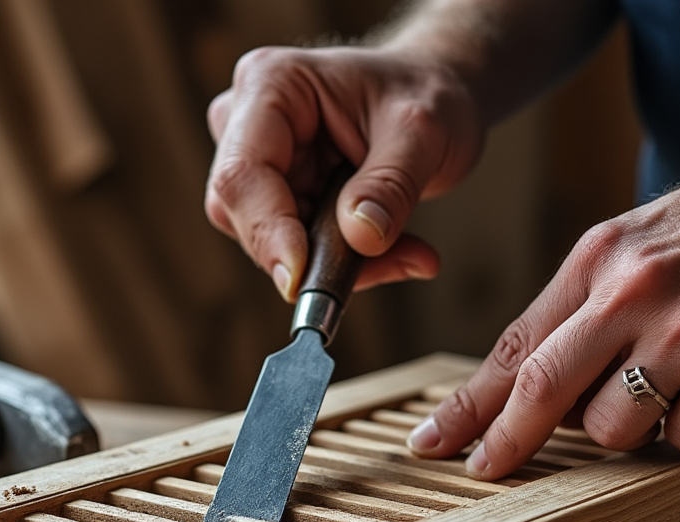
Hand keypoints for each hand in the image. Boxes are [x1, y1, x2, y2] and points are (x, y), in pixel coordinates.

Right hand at [205, 45, 483, 299]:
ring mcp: (257, 161)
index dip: (266, 231)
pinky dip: (344, 260)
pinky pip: (293, 248)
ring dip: (335, 261)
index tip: (301, 278)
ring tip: (405, 250)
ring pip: (267, 241)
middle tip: (389, 262)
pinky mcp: (275, 196)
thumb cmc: (425, 93)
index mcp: (270, 85)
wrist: (437, 95)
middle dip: (311, 253)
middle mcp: (248, 122)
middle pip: (245, 213)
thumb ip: (391, 184)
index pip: (243, 173)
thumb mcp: (423, 133)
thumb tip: (361, 236)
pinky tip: (394, 249)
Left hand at [408, 106, 679, 478]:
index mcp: (600, 259)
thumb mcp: (645, 240)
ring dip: (631, 432)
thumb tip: (539, 384)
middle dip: (506, 442)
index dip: (469, 404)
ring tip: (672, 388)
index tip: (432, 440)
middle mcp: (634, 292)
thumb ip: (588, 303)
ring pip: (615, 429)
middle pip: (542, 390)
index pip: (515, 345)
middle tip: (485, 471)